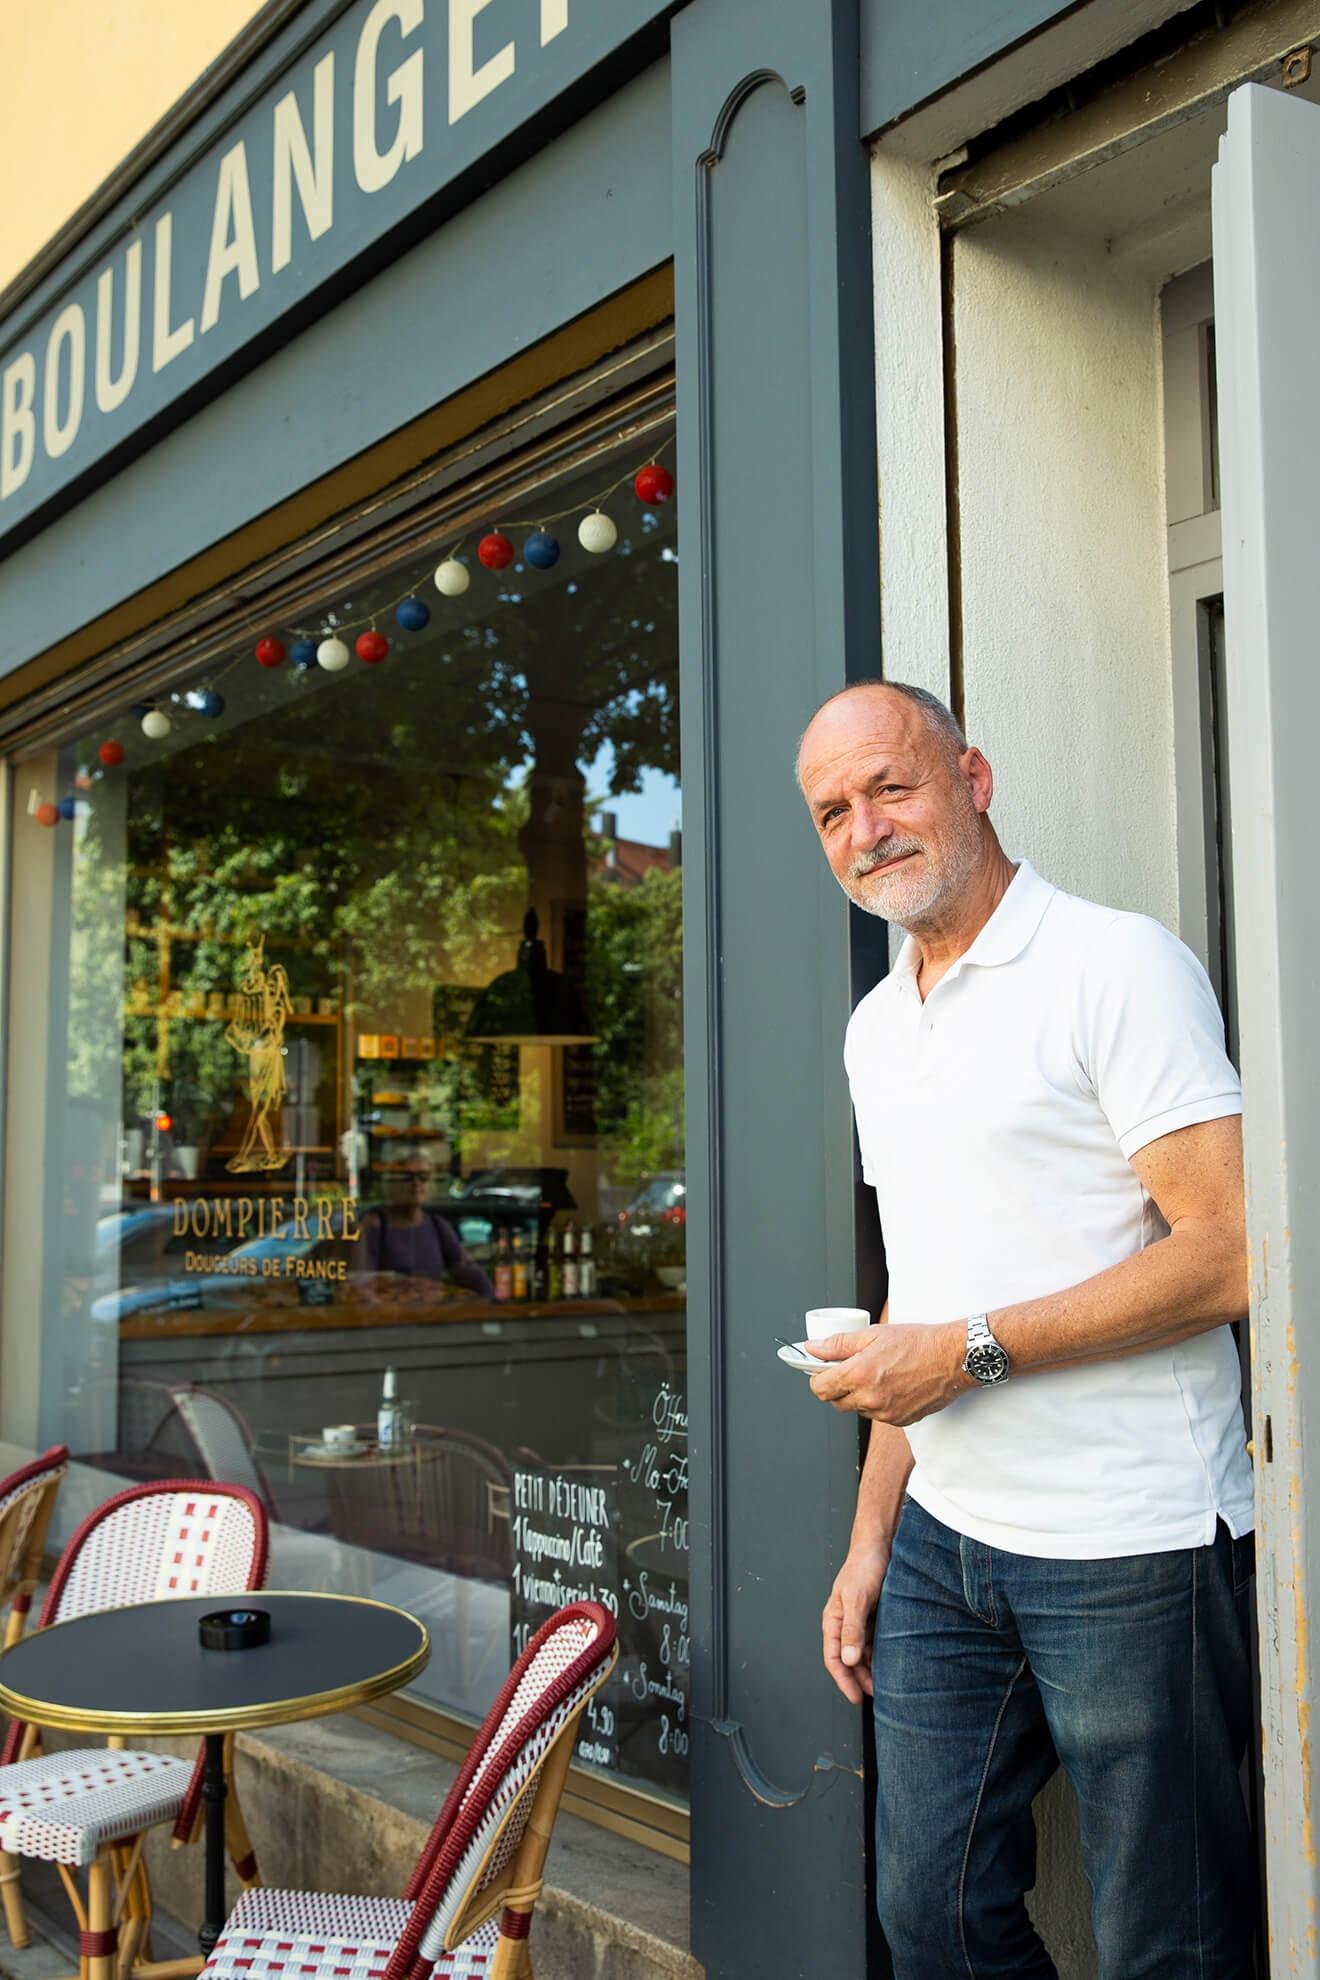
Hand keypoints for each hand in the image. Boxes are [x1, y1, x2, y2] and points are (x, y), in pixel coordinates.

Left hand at [809, 1322, 971, 1425]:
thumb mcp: (874, 1335)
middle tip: (851, 1369)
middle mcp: (871, 1398)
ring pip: (858, 1409)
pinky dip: (878, 1403)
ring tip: (876, 1374)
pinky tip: (891, 1385)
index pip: (820, 1389)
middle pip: (836, 1402)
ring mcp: (886, 1413)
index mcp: (860, 1375)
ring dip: (858, 1396)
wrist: (953, 1358)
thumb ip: (838, 1344)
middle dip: (837, 1387)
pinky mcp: (900, 1420)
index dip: (817, 1378)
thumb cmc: (917, 1343)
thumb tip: (812, 1348)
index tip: (822, 1370)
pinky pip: (878, 1415)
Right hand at [823, 1543, 889, 1701]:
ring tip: (890, 1685)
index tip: (856, 1698)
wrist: (883, 1544)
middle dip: (861, 1680)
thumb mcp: (857, 1599)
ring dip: (874, 1669)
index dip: (843, 1680)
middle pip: (850, 1660)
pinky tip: (896, 1663)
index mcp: (834, 1619)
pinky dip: (885, 1655)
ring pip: (866, 1654)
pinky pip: (879, 1643)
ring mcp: (863, 1622)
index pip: (833, 1658)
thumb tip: (848, 1659)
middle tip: (878, 1697)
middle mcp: (846, 1624)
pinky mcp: (878, 1618)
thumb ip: (852, 1630)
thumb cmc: (865, 1566)